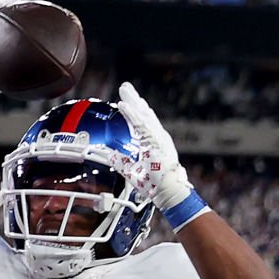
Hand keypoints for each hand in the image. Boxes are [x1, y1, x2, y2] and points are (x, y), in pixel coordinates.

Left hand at [116, 83, 195, 215]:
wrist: (168, 191)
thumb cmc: (154, 183)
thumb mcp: (132, 170)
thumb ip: (121, 161)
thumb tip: (111, 156)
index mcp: (154, 142)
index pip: (143, 122)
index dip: (135, 110)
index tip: (128, 100)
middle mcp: (157, 137)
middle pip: (144, 114)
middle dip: (134, 100)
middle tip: (125, 87)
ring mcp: (157, 138)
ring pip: (143, 116)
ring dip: (133, 102)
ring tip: (124, 91)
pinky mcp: (155, 141)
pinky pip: (141, 124)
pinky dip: (132, 114)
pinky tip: (124, 106)